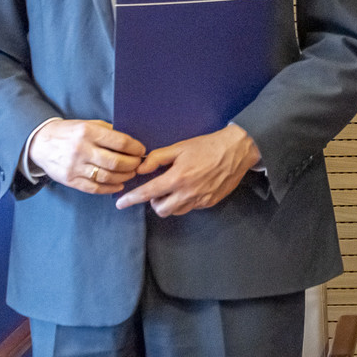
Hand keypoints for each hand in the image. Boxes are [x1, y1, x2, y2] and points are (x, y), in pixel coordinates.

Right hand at [29, 119, 145, 194]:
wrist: (40, 143)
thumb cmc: (68, 132)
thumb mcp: (87, 124)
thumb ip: (107, 131)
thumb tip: (130, 142)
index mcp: (87, 132)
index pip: (120, 142)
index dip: (135, 148)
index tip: (141, 150)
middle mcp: (82, 149)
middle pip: (116, 162)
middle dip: (132, 164)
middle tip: (138, 164)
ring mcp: (75, 167)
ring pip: (107, 177)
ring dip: (124, 177)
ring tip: (130, 174)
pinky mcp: (70, 180)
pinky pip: (94, 188)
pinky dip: (110, 189)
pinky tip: (118, 185)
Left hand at [115, 123, 260, 215]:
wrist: (236, 150)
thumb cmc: (207, 146)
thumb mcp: (180, 146)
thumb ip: (158, 158)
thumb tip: (140, 168)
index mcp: (177, 178)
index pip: (148, 193)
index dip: (131, 199)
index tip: (120, 204)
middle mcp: (187, 193)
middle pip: (160, 209)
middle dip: (154, 202)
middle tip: (157, 189)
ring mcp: (199, 200)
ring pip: (175, 211)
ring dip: (169, 203)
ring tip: (173, 188)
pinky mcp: (209, 203)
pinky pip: (190, 208)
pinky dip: (184, 201)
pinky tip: (189, 188)